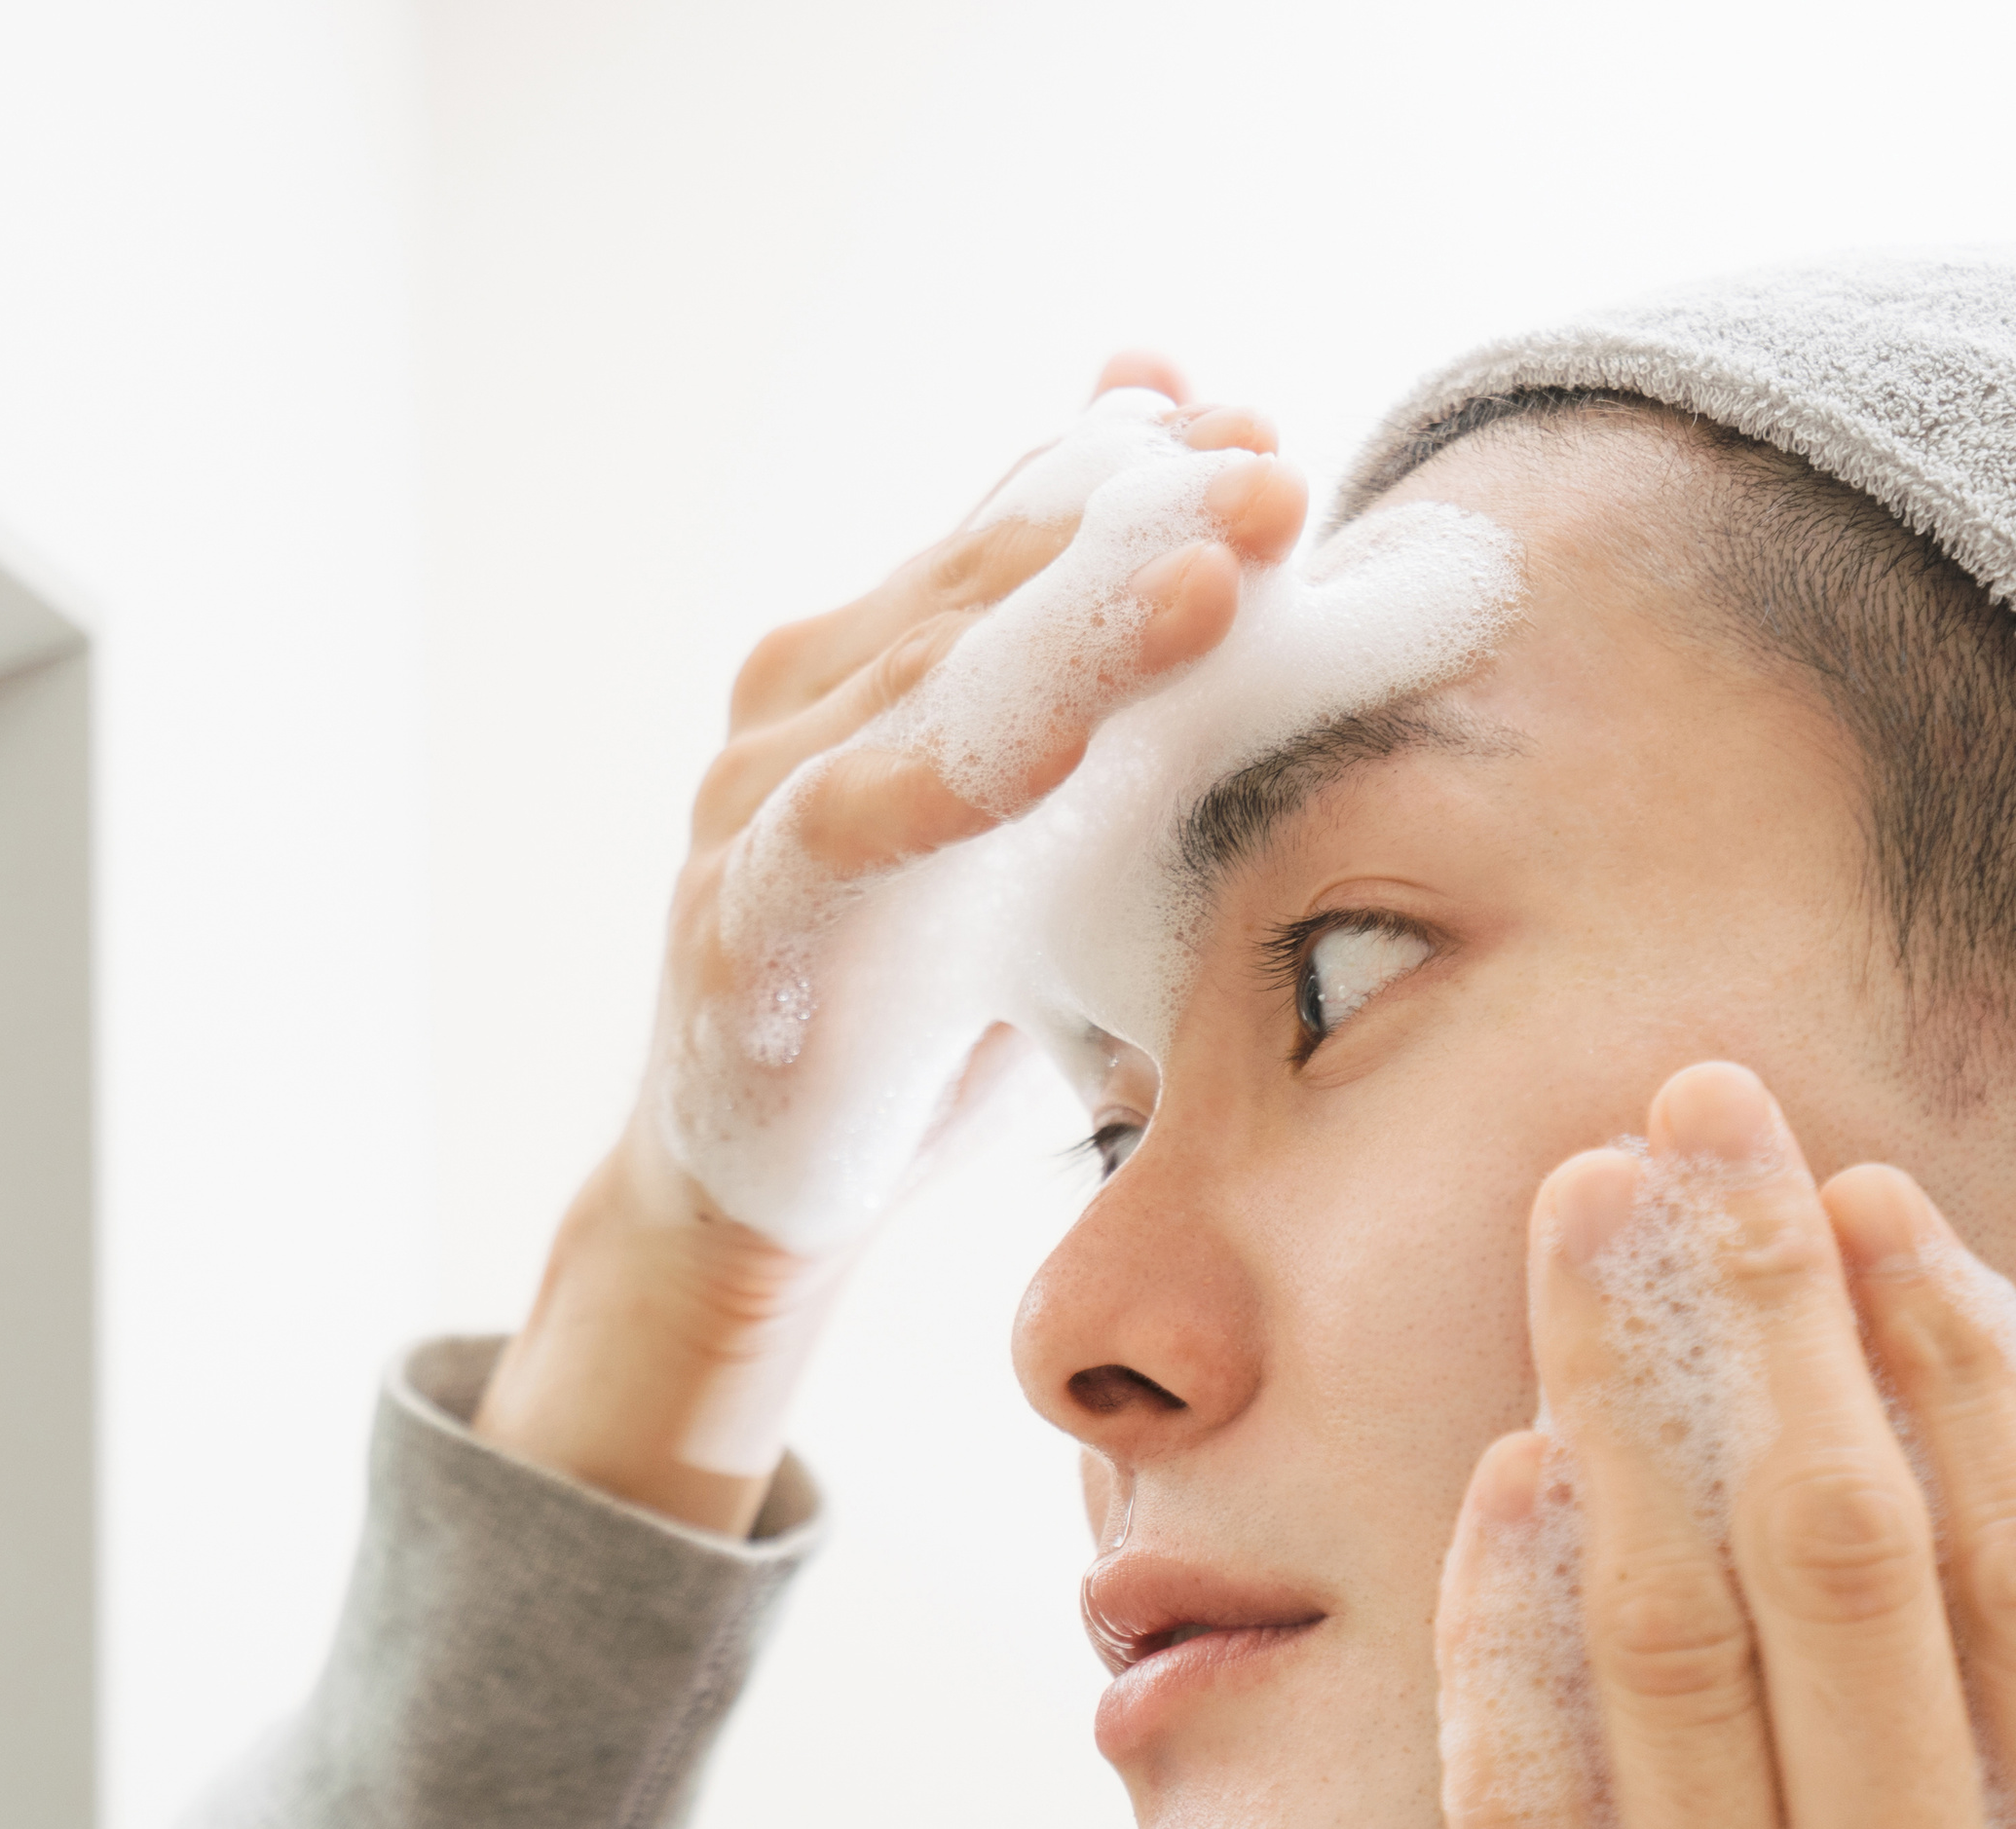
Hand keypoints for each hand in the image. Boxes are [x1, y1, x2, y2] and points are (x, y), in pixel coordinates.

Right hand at [474, 357, 1306, 1531]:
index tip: (1268, 437)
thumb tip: (1228, 560)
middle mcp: (806, 700)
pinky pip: (845, 831)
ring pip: (927, 680)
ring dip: (1076, 628)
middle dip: (1139, 518)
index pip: (1021, 522)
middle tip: (1276, 477)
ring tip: (1212, 582)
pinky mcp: (739, 923)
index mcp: (884, 658)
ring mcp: (756, 802)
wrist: (760, 1204)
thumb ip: (1126, 712)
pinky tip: (1055, 755)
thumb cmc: (929, 1017)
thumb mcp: (1061, 854)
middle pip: (986, 576)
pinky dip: (946, 784)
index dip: (1140, 467)